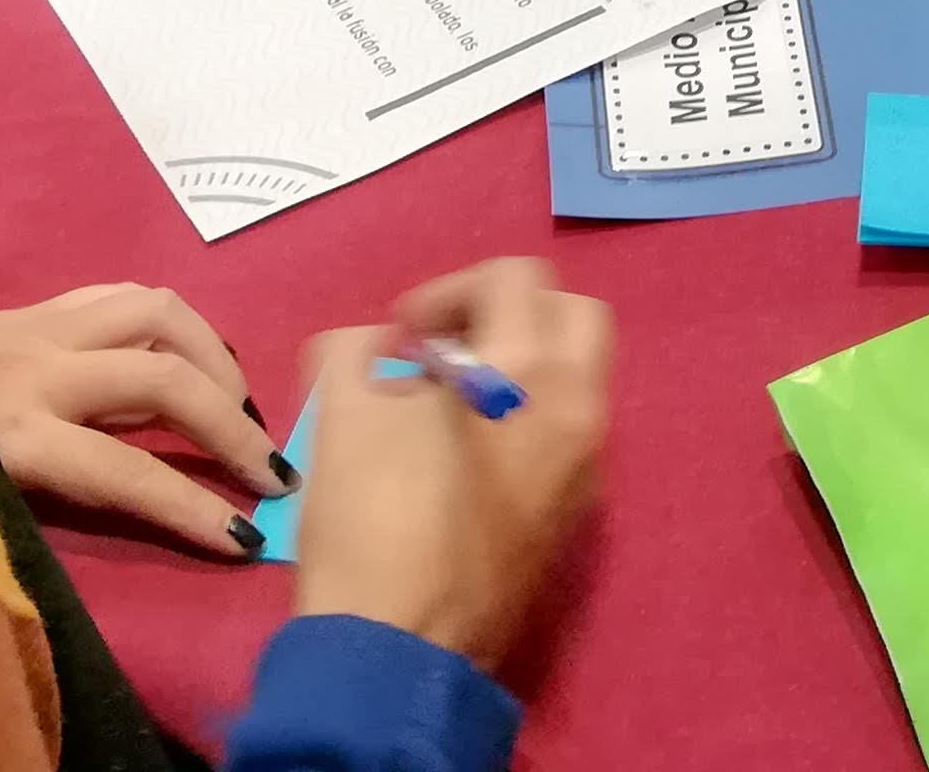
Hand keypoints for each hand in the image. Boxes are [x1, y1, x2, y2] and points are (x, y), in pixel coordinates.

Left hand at [0, 282, 288, 556]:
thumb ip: (32, 499)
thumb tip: (125, 512)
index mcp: (12, 431)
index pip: (128, 474)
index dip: (193, 509)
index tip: (245, 540)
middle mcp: (39, 370)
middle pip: (165, 382)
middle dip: (233, 429)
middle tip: (275, 472)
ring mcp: (41, 327)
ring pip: (160, 315)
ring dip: (217, 359)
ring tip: (243, 404)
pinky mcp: (38, 305)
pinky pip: (127, 298)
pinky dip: (174, 324)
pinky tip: (191, 352)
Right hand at [293, 259, 614, 668]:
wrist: (397, 648)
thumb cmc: (371, 521)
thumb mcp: (341, 413)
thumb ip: (356, 350)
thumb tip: (378, 346)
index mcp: (529, 371)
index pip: (516, 279)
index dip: (449, 289)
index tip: (401, 334)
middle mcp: (579, 407)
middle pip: (573, 314)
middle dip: (509, 313)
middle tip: (445, 347)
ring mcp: (587, 464)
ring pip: (579, 375)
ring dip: (523, 363)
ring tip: (449, 400)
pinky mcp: (576, 512)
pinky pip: (570, 432)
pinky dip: (531, 414)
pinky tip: (467, 451)